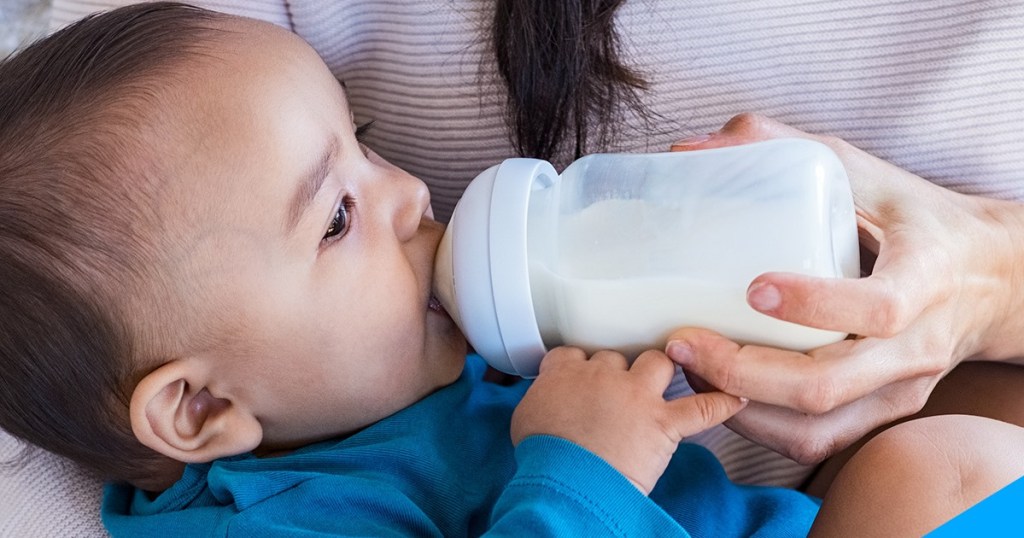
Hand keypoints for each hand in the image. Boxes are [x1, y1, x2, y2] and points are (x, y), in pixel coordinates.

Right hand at [510, 347, 745, 493]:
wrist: (566, 481)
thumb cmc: (543, 456)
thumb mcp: (526, 418)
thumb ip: (541, 399)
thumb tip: (547, 403)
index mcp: (565, 372)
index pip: (575, 354)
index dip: (581, 365)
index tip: (581, 376)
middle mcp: (603, 375)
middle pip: (617, 357)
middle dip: (619, 371)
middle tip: (618, 390)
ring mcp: (636, 396)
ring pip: (658, 363)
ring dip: (663, 370)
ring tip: (666, 377)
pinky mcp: (663, 423)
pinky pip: (703, 408)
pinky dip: (722, 403)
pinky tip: (736, 398)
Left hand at [665, 113, 1023, 463]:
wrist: (990, 278)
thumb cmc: (917, 219)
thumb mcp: (865, 171)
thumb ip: (782, 147)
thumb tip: (688, 150)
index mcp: (925, 277)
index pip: (879, 309)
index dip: (815, 305)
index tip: (753, 288)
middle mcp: (916, 345)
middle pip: (825, 385)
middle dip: (741, 371)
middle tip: (681, 341)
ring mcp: (900, 388)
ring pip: (814, 425)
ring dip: (739, 406)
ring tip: (689, 368)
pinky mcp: (882, 411)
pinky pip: (816, 440)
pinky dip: (759, 426)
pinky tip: (720, 392)